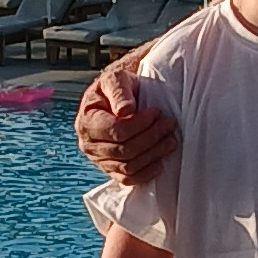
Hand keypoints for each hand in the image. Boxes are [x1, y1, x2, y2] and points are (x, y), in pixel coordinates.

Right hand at [77, 59, 178, 182]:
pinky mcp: (110, 170)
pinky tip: (160, 163)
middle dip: (151, 138)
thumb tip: (126, 110)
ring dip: (153, 155)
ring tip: (171, 141)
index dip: (140, 124)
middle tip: (170, 125)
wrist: (117, 96)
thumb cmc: (117, 86)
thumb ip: (119, 91)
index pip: (116, 131)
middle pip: (124, 150)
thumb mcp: (116, 78)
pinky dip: (145, 174)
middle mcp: (88, 144)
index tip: (157, 112)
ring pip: (128, 166)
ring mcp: (99, 160)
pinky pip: (127, 179)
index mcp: (87, 121)